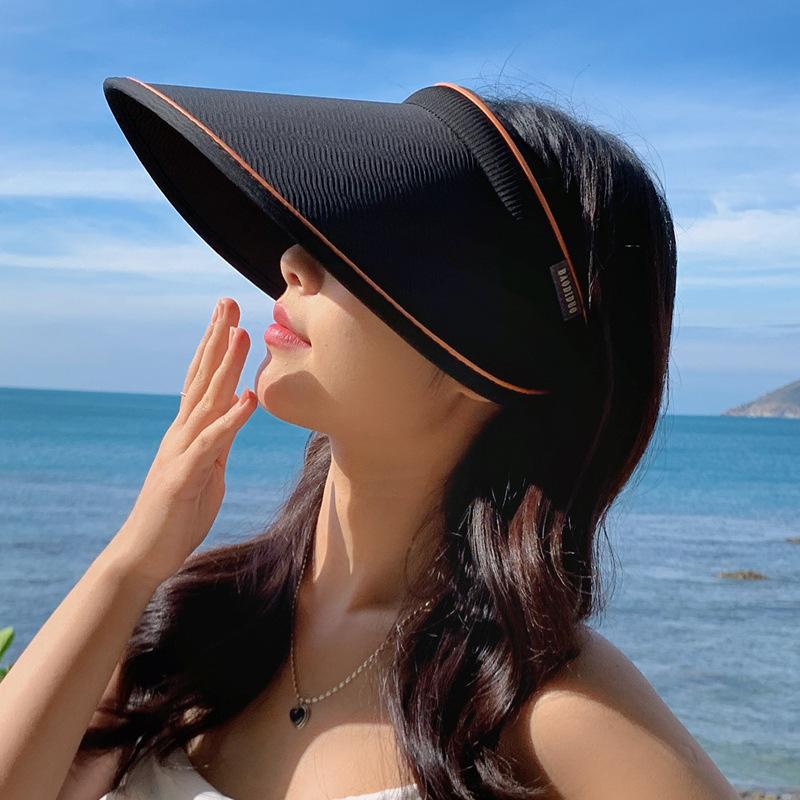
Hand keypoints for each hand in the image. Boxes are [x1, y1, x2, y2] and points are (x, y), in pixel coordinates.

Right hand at [107, 297, 256, 584]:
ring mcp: (181, 451)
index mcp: (188, 431)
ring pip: (206, 400)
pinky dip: (230, 420)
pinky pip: (211, 444)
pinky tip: (248, 398)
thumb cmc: (177, 512)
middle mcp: (182, 433)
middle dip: (216, 338)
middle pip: (201, 378)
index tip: (229, 316)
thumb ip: (219, 439)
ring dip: (225, 366)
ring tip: (242, 334)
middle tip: (228, 301)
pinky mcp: (185, 476)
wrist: (144, 554)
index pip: (202, 380)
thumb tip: (235, 411)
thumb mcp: (207, 468)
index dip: (215, 347)